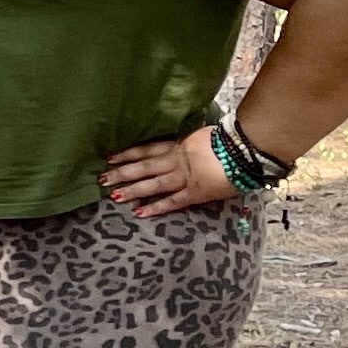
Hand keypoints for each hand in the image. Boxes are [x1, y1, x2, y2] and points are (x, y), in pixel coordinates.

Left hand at [99, 128, 234, 218]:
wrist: (246, 150)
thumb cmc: (231, 141)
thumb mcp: (204, 135)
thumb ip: (191, 141)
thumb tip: (186, 141)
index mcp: (179, 145)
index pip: (147, 149)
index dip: (127, 153)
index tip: (110, 157)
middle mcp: (176, 160)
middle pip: (143, 167)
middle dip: (121, 173)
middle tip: (101, 179)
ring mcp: (184, 177)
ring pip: (152, 184)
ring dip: (132, 190)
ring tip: (113, 196)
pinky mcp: (195, 193)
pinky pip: (172, 202)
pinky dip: (155, 207)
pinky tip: (139, 212)